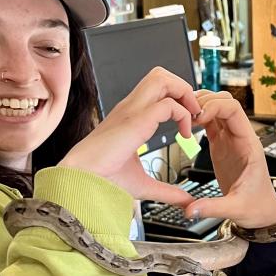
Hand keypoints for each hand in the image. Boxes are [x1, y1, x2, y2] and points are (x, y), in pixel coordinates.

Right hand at [58, 67, 200, 204]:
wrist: (82, 182)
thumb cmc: (104, 181)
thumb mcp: (144, 184)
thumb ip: (167, 191)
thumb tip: (185, 201)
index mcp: (131, 117)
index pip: (157, 90)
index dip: (178, 100)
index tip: (189, 125)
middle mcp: (131, 108)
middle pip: (160, 75)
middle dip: (183, 88)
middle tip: (193, 114)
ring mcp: (132, 111)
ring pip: (162, 78)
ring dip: (183, 93)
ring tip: (191, 117)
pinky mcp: (136, 121)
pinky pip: (168, 104)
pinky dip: (183, 114)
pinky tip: (185, 133)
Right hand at [184, 91, 275, 228]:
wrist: (262, 213)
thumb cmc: (257, 208)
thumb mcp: (235, 209)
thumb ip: (213, 208)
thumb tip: (191, 210)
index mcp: (249, 145)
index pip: (234, 109)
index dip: (214, 106)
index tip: (198, 117)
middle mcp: (240, 138)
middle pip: (225, 102)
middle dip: (205, 101)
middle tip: (186, 113)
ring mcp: (231, 140)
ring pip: (217, 109)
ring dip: (200, 106)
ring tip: (183, 115)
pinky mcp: (222, 146)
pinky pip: (211, 123)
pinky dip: (198, 118)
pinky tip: (187, 123)